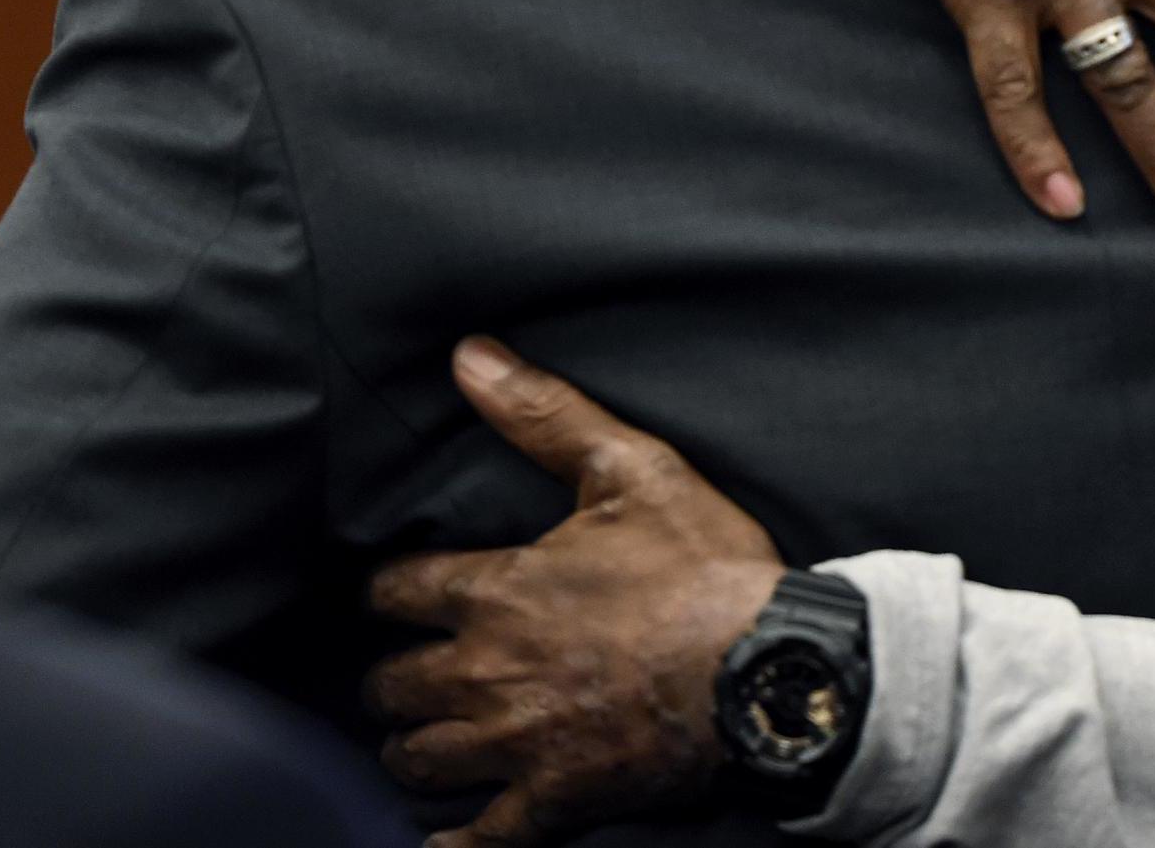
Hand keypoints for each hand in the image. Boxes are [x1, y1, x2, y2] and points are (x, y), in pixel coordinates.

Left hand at [366, 339, 785, 847]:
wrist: (766, 667)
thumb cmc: (703, 566)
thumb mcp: (632, 468)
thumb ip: (544, 413)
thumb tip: (468, 356)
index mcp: (496, 592)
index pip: (395, 593)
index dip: (389, 591)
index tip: (396, 593)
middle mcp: (485, 673)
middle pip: (393, 684)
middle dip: (395, 673)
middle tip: (410, 668)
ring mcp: (516, 744)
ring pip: (418, 757)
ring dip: (414, 744)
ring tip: (425, 734)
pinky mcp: (554, 800)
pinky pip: (477, 839)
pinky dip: (450, 844)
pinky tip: (437, 844)